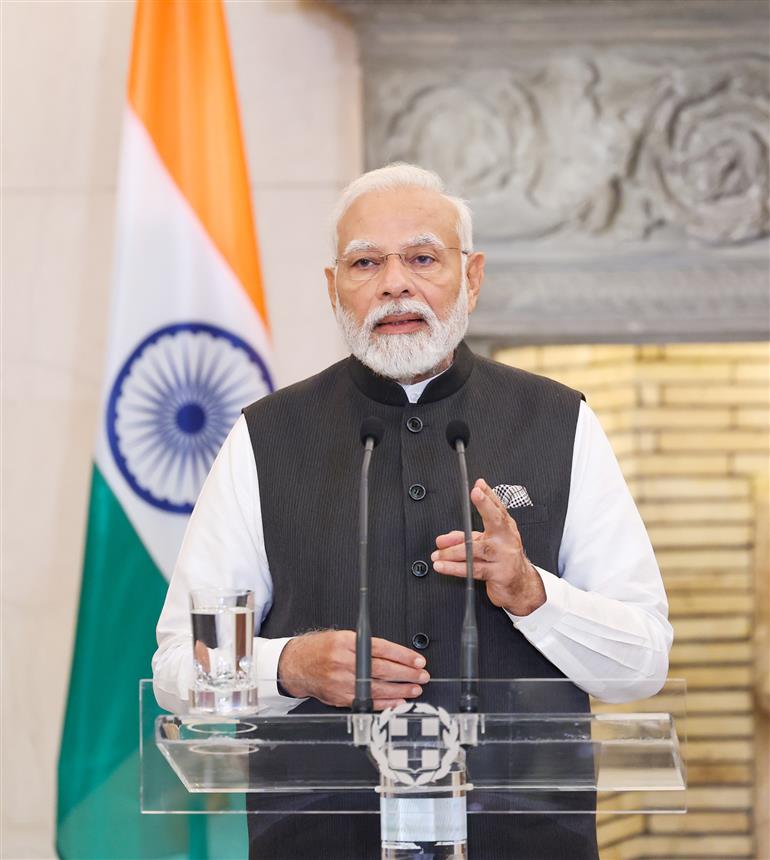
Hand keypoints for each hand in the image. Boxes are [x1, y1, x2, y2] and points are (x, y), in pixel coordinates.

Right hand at [277, 630, 428, 709]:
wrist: (296, 665)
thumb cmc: (321, 649)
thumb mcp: (341, 637)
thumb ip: (365, 644)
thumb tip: (395, 655)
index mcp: (346, 643)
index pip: (381, 649)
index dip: (403, 656)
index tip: (418, 660)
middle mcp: (344, 662)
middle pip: (382, 669)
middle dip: (406, 674)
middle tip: (422, 675)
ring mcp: (342, 682)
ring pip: (377, 688)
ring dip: (400, 690)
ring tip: (414, 689)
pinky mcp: (340, 698)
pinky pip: (367, 702)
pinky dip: (384, 704)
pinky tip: (397, 702)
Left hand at [432, 478, 545, 615]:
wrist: (520, 586)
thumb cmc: (501, 560)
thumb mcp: (482, 544)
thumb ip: (461, 538)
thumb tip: (442, 540)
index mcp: (505, 528)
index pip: (497, 507)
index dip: (488, 495)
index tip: (479, 485)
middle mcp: (506, 539)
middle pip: (496, 519)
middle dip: (485, 505)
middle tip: (476, 494)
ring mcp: (504, 556)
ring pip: (476, 549)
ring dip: (453, 551)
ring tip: (438, 554)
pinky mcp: (499, 573)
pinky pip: (474, 569)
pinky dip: (455, 568)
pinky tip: (443, 566)